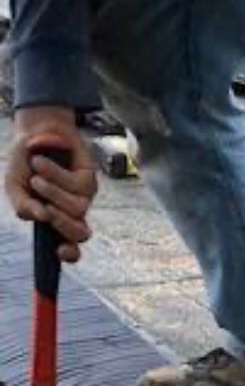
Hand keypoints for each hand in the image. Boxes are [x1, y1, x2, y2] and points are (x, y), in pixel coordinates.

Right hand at [5, 108, 97, 261]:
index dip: (69, 254)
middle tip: (46, 209)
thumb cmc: (25, 163)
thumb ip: (22, 206)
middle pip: (80, 233)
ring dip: (53, 194)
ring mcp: (84, 196)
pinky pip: (75, 184)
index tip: (60, 250)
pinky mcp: (89, 177)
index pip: (70, 247)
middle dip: (62, 223)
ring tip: (37, 178)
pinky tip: (41, 163)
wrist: (33, 131)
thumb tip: (39, 217)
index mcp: (56, 221)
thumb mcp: (15, 186)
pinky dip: (55, 174)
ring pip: (78, 209)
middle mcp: (73, 212)